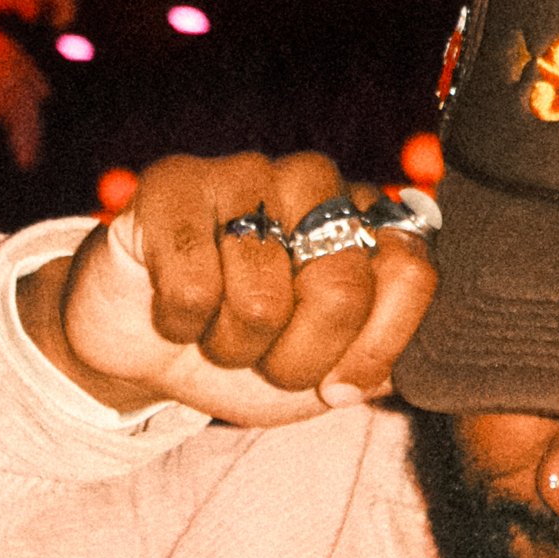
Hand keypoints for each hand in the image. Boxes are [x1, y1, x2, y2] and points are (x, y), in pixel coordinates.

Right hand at [19, 153, 435, 424]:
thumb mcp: (327, 375)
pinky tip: (173, 308)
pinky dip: (180, 323)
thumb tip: (407, 364)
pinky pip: (192, 287)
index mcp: (366, 219)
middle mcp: (316, 182)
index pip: (410, 272)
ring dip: (231, 346)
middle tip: (266, 359)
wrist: (147, 347)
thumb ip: (381, 362)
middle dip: (298, 360)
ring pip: (262, 299)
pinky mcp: (173, 183)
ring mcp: (246, 172)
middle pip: (342, 290)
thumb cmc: (248, 354)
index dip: (375, 348)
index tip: (338, 385)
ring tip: (215, 328)